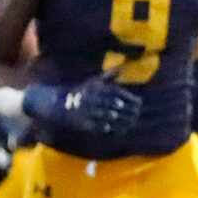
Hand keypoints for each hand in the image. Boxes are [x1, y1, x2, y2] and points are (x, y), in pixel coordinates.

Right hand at [21, 78, 142, 140]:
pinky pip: (98, 126)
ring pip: (107, 117)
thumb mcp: (93, 81)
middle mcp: (92, 99)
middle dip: (127, 111)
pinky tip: (116, 129)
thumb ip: (108, 76)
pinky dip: (108, 128)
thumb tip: (122, 68)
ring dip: (120, 121)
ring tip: (130, 123)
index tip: (138, 103)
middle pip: (113, 105)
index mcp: (95, 88)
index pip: (116, 92)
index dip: (128, 98)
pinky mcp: (83, 123)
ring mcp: (87, 111)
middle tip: (137, 115)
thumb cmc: (80, 92)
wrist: (58, 104)